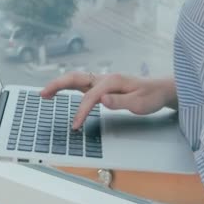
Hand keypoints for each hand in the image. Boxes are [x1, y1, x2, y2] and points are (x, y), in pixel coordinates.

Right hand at [41, 72, 176, 129]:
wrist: (160, 90)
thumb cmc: (151, 97)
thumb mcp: (140, 103)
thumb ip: (120, 101)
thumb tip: (102, 100)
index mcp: (112, 81)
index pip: (90, 97)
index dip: (81, 111)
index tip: (75, 126)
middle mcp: (104, 78)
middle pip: (75, 78)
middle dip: (57, 85)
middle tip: (42, 94)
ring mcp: (102, 81)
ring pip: (76, 79)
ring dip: (59, 84)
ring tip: (45, 94)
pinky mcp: (102, 85)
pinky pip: (81, 84)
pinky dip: (67, 86)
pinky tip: (61, 92)